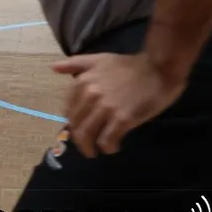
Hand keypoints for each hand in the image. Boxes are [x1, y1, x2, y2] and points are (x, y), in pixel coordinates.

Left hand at [52, 53, 184, 156]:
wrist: (158, 68)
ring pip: (87, 134)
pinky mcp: (123, 118)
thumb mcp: (98, 59)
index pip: (68, 110)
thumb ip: (74, 64)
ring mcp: (106, 107)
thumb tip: (53, 68)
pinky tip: (112, 148)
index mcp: (82, 82)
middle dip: (79, 139)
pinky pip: (107, 139)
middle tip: (86, 146)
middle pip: (76, 124)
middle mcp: (90, 95)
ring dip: (89, 147)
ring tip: (95, 152)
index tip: (79, 129)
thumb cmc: (129, 65)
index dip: (73, 122)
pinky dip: (107, 148)